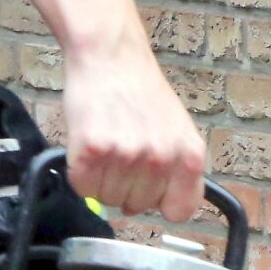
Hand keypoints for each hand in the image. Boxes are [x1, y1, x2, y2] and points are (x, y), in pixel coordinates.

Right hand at [61, 44, 205, 221]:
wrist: (112, 57)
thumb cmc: (143, 94)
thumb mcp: (180, 132)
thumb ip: (179, 170)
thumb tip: (167, 208)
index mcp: (190, 158)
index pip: (179, 212)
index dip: (160, 203)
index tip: (150, 190)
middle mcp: (162, 159)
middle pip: (138, 207)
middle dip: (126, 188)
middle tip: (121, 157)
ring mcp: (127, 155)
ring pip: (109, 199)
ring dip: (102, 181)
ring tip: (106, 149)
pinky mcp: (92, 149)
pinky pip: (83, 186)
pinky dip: (80, 175)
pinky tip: (87, 151)